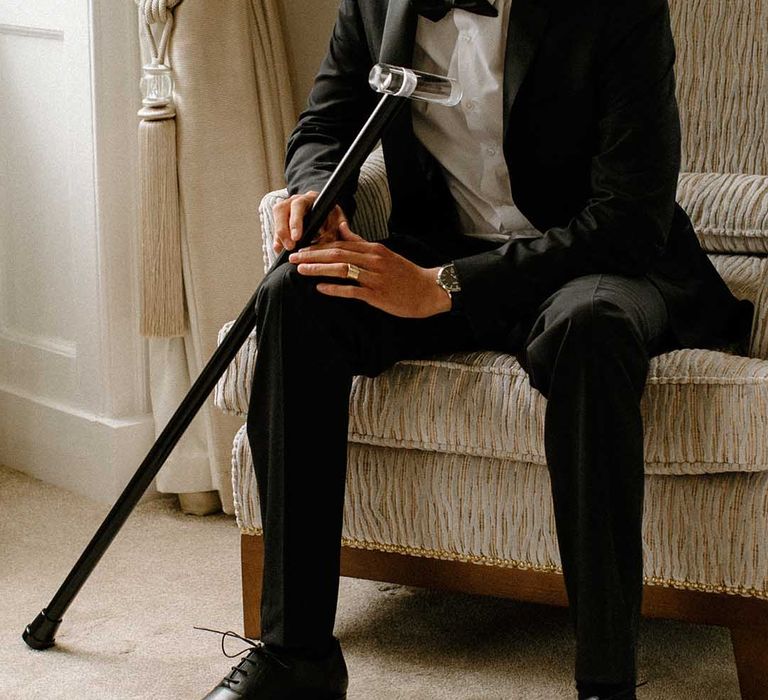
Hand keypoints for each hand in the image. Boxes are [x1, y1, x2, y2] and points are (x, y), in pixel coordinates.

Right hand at [272, 191, 347, 252]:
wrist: (325, 214)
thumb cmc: (331, 217)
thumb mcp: (338, 219)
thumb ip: (341, 226)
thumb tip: (343, 229)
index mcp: (308, 198)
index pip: (298, 206)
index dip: (296, 222)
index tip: (297, 237)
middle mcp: (294, 201)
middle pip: (281, 210)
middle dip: (284, 230)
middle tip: (290, 246)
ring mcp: (286, 208)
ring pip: (276, 219)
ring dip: (279, 236)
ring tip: (282, 250)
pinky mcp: (281, 220)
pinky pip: (275, 228)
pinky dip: (276, 240)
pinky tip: (278, 249)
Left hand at [288, 222, 451, 317]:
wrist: (429, 290)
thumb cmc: (406, 275)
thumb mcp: (385, 255)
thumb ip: (363, 246)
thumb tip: (344, 235)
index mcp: (373, 249)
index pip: (340, 244)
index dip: (319, 246)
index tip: (302, 248)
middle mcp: (373, 260)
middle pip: (336, 254)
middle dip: (312, 255)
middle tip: (293, 257)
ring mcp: (375, 277)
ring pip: (341, 269)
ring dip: (318, 269)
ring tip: (301, 270)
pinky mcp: (377, 294)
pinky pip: (351, 290)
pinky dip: (334, 288)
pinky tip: (320, 288)